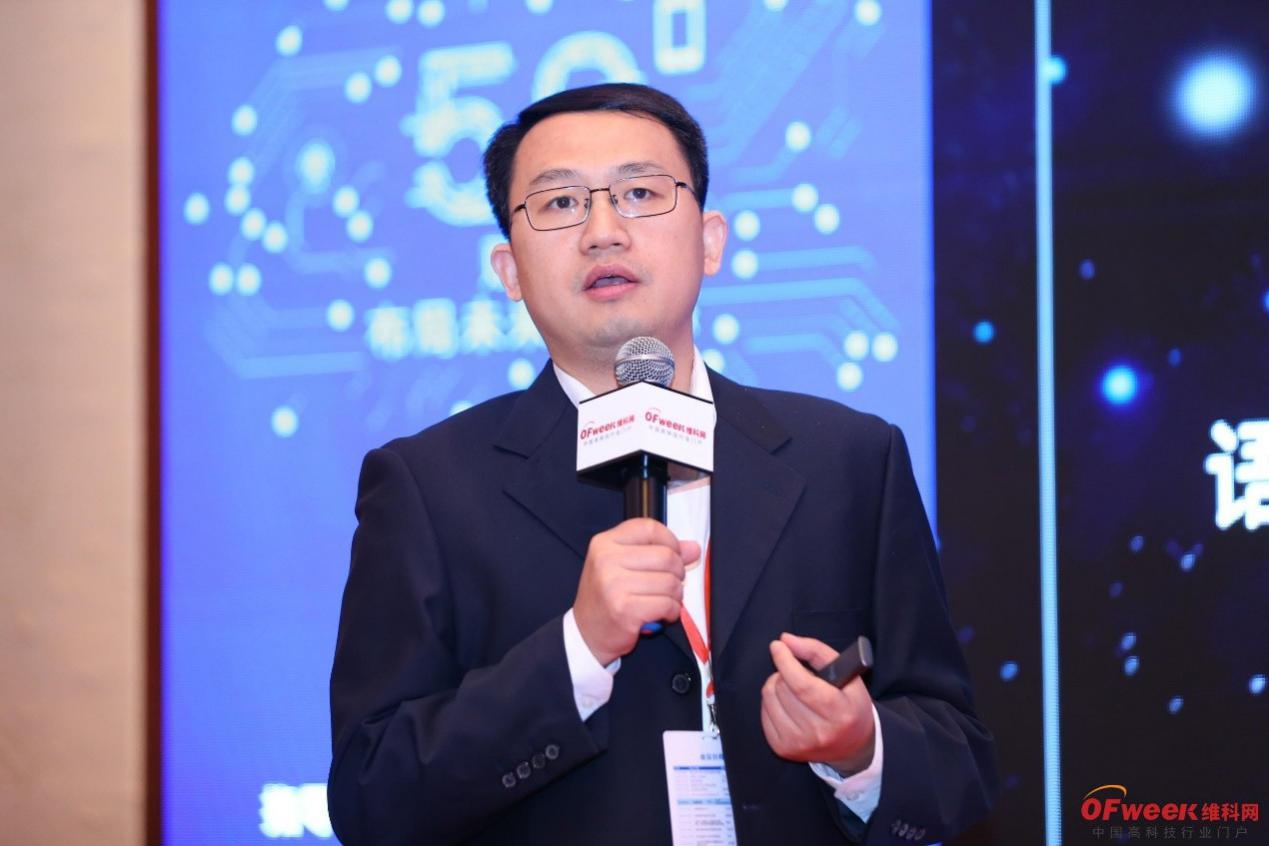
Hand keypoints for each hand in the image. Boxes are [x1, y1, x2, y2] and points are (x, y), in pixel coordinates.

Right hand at [572, 518, 700, 665]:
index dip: (670, 540)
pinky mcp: (624, 610)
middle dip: (677, 572)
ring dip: (675, 595)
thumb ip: (657, 551)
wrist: (586, 634)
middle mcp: (606, 560)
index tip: (673, 554)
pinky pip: (667, 604)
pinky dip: (671, 611)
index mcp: (604, 543)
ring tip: (663, 600)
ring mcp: (614, 585)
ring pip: (670, 582)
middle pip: (666, 555)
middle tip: (669, 584)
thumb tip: (693, 548)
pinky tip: (662, 614)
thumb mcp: (623, 565)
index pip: (649, 528)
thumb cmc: (607, 597)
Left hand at [760, 632, 875, 776]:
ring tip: (794, 689)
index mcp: (838, 712)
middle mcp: (818, 733)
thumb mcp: (845, 673)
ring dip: (777, 685)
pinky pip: (764, 712)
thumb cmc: (848, 703)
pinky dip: (772, 701)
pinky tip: (788, 704)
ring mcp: (798, 744)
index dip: (785, 661)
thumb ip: (816, 651)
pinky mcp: (782, 749)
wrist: (852, 746)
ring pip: (769, 697)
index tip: (778, 646)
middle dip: (785, 672)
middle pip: (782, 688)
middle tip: (800, 675)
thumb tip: (785, 640)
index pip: (802, 684)